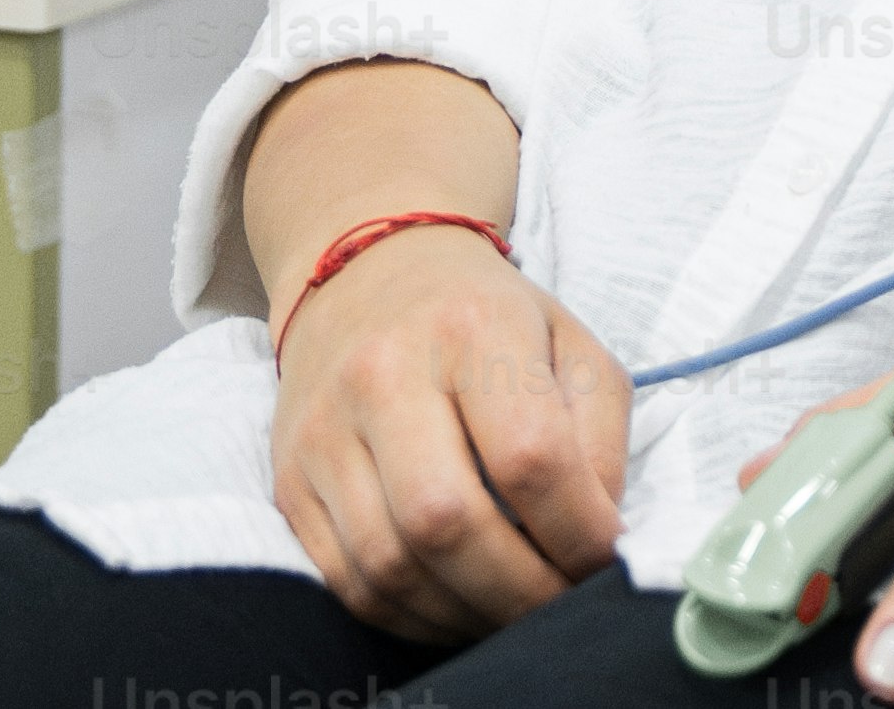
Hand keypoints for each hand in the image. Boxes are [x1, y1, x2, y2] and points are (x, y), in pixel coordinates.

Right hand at [264, 228, 631, 647]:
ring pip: (390, 565)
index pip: (529, 454)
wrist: (366, 275)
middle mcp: (383, 374)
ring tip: (513, 613)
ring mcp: (324, 431)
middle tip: (562, 607)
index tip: (604, 558)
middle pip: (445, 522)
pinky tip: (457, 609)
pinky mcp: (289, 480)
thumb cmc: (485, 320)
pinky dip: (412, 618)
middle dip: (518, 591)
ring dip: (465, 615)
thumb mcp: (568, 342)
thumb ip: (599, 438)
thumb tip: (597, 541)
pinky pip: (348, 581)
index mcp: (471, 326)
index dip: (577, 529)